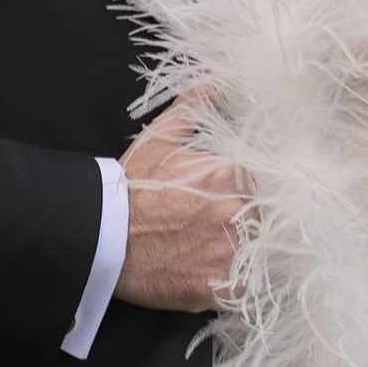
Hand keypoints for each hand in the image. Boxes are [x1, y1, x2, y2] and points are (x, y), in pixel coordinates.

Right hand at [115, 91, 251, 312]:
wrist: (105, 236)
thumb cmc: (135, 184)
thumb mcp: (163, 135)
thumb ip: (196, 104)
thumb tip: (217, 77)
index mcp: (235, 173)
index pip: (259, 183)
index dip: (241, 191)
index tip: (218, 198)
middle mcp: (243, 212)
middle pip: (262, 217)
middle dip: (242, 220)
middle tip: (208, 225)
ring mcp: (235, 253)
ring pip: (258, 252)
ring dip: (242, 251)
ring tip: (208, 250)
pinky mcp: (224, 289)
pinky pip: (247, 288)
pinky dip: (235, 284)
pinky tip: (211, 274)